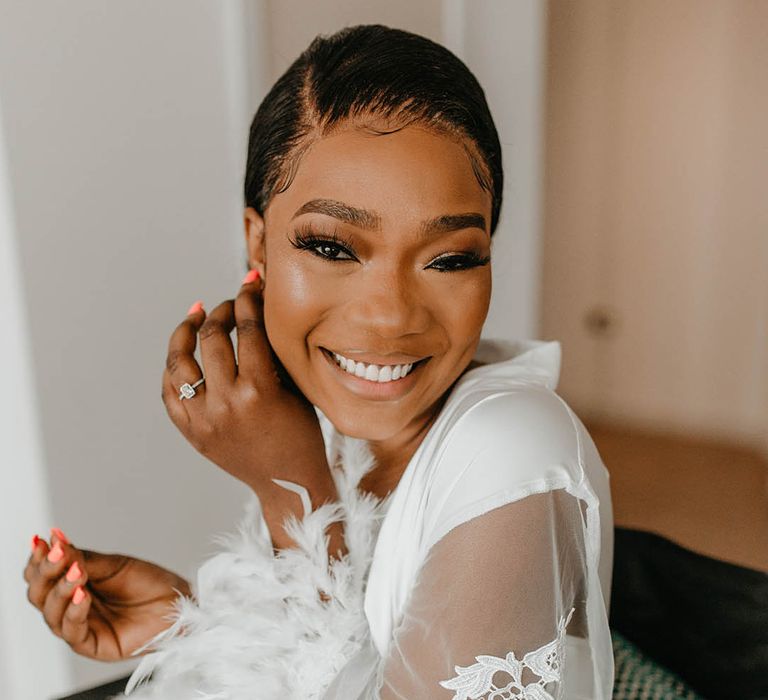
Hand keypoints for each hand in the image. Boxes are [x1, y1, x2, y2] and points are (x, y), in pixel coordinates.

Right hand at [24, 530, 190, 660]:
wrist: (176, 601)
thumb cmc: (148, 582)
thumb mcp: (113, 565)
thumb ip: (83, 559)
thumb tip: (55, 542)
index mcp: (73, 584)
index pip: (42, 576)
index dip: (38, 560)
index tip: (42, 541)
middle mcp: (71, 606)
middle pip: (39, 594)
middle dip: (45, 573)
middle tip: (57, 555)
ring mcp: (80, 626)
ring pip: (51, 613)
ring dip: (61, 590)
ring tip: (76, 572)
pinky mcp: (91, 645)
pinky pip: (72, 631)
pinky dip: (74, 611)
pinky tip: (82, 595)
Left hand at [161, 271, 333, 500]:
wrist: (287, 481)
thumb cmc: (301, 432)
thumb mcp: (295, 388)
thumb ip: (273, 351)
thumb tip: (256, 310)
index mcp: (259, 390)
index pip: (247, 329)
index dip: (248, 300)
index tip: (250, 286)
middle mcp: (226, 403)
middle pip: (212, 337)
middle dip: (222, 311)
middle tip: (231, 304)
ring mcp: (203, 419)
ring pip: (179, 362)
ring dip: (186, 331)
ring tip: (196, 314)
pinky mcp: (191, 432)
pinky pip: (170, 392)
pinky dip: (174, 368)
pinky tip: (184, 352)